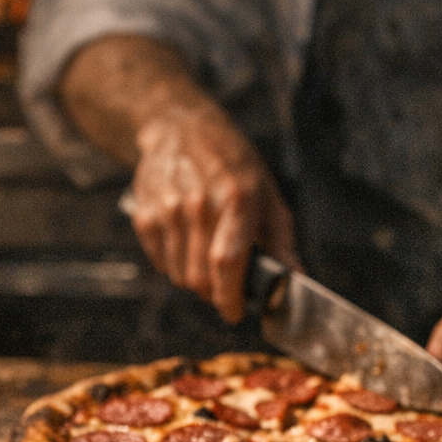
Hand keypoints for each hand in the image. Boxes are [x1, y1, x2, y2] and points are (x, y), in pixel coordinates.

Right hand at [130, 106, 297, 323]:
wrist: (181, 129)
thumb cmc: (232, 162)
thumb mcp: (266, 191)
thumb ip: (280, 238)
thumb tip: (294, 276)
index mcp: (237, 199)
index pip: (228, 262)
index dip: (230, 297)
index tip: (234, 312)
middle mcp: (200, 205)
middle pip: (200, 277)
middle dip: (214, 294)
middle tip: (224, 289)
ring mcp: (169, 209)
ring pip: (179, 275)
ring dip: (194, 281)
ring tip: (206, 263)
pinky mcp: (146, 214)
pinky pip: (160, 262)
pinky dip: (174, 266)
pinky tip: (186, 246)